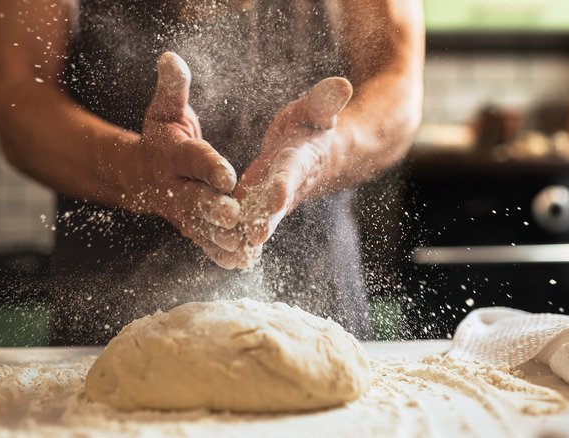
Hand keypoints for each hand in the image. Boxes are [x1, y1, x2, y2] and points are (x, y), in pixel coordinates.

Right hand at [126, 52, 242, 267]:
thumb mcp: (165, 110)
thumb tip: (170, 57)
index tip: (228, 173)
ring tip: (243, 245)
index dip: (209, 166)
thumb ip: (172, 88)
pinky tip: (239, 262)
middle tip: (234, 215)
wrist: (140, 175)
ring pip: (201, 227)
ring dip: (220, 238)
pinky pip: (204, 242)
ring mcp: (181, 211)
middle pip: (195, 199)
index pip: (193, 159)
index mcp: (173, 155)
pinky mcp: (189, 227)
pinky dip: (219, 253)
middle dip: (213, 208)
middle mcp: (175, 186)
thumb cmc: (161, 137)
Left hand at [228, 77, 352, 268]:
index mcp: (300, 159)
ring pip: (260, 219)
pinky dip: (240, 238)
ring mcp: (272, 198)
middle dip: (265, 221)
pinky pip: (249, 222)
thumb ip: (325, 100)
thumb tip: (342, 83)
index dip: (284, 184)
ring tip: (233, 254)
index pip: (292, 172)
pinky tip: (225, 255)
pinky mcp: (258, 204)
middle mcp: (287, 184)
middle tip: (253, 238)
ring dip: (248, 236)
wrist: (316, 152)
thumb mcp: (317, 110)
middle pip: (276, 205)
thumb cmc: (313, 125)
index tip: (276, 197)